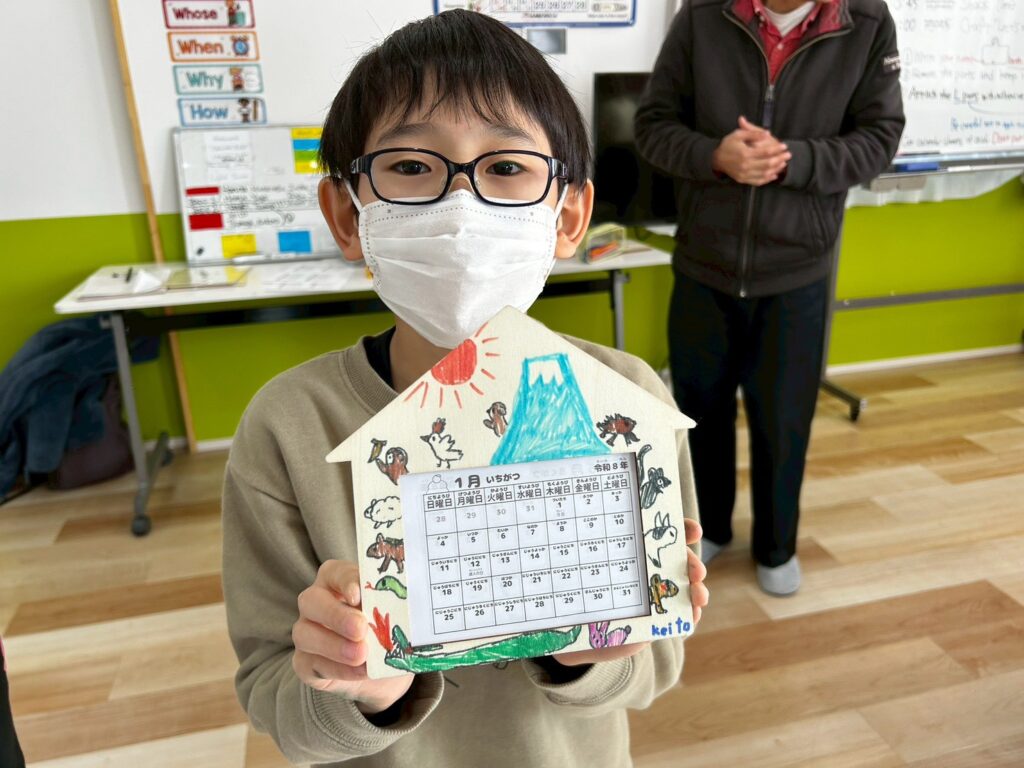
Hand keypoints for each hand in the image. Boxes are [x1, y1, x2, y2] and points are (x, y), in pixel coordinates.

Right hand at [292, 560, 413, 713]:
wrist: (377, 667)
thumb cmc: (383, 628)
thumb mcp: (393, 614)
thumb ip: (395, 607)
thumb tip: (413, 604)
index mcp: (336, 580)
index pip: (335, 573)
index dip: (346, 581)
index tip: (359, 595)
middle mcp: (315, 602)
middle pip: (311, 601)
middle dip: (336, 615)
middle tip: (360, 629)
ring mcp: (305, 631)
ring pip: (305, 634)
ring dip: (334, 646)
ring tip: (361, 655)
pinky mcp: (304, 662)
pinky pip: (311, 664)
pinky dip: (337, 669)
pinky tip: (359, 672)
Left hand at [553, 517, 709, 666]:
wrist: (577, 637)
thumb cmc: (571, 603)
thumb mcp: (566, 588)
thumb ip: (564, 580)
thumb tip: (544, 569)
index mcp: (627, 553)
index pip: (656, 533)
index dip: (678, 528)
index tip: (691, 530)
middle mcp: (644, 571)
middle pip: (676, 559)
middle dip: (691, 561)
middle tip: (695, 570)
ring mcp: (653, 595)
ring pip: (684, 585)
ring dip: (697, 588)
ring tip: (698, 595)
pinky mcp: (657, 621)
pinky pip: (680, 614)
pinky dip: (691, 613)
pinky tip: (694, 615)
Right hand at [712, 116, 790, 185]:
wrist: (716, 159)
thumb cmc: (728, 145)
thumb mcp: (738, 134)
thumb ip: (753, 133)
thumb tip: (767, 133)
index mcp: (745, 153)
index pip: (765, 152)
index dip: (777, 149)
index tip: (784, 146)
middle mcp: (745, 165)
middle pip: (767, 164)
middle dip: (780, 159)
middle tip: (788, 155)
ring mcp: (744, 174)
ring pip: (764, 174)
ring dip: (776, 169)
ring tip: (783, 164)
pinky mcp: (743, 180)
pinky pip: (757, 181)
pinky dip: (767, 179)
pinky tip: (774, 175)